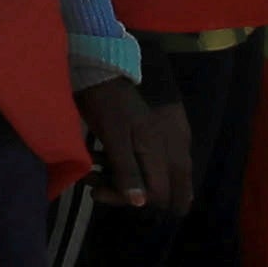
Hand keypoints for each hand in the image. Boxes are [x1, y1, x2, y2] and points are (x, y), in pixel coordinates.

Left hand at [77, 72, 189, 213]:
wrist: (110, 62)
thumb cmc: (108, 99)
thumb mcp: (113, 135)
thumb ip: (127, 169)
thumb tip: (140, 204)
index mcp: (164, 150)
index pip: (160, 195)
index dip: (130, 200)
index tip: (99, 192)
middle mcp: (175, 147)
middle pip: (164, 189)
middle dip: (130, 193)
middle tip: (97, 185)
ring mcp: (171, 137)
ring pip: (156, 175)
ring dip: (124, 179)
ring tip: (92, 171)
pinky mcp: (161, 130)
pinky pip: (151, 159)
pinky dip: (129, 164)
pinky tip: (103, 157)